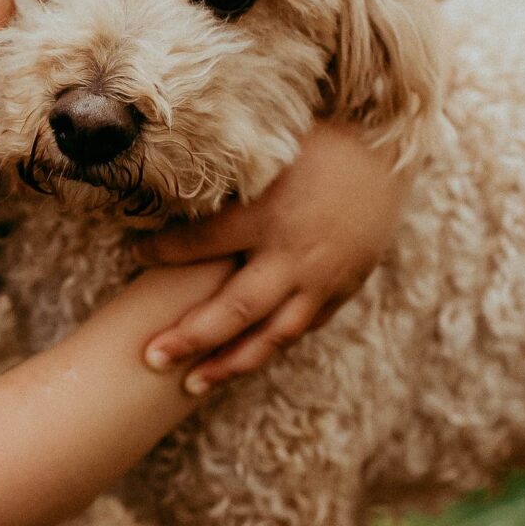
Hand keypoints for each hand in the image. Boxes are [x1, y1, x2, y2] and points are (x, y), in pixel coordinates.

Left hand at [135, 119, 412, 393]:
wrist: (390, 152)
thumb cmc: (320, 141)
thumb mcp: (269, 146)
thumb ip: (226, 171)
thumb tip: (170, 167)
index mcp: (271, 214)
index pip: (203, 241)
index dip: (163, 250)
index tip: (133, 252)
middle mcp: (295, 255)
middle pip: (234, 309)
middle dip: (190, 337)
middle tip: (150, 357)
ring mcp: (323, 279)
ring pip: (271, 335)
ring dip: (230, 363)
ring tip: (191, 384)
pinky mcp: (343, 289)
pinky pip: (301, 328)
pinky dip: (270, 347)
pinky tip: (241, 361)